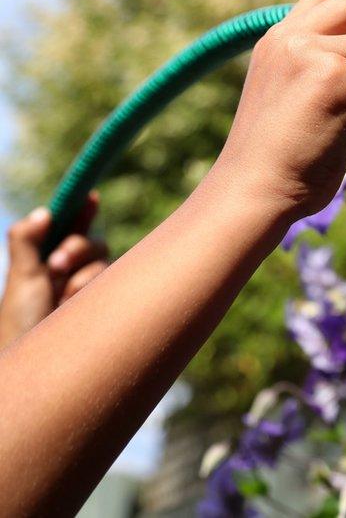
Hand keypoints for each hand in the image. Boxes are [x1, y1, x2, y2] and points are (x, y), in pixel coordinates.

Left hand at [0, 193, 108, 345]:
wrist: (36, 364)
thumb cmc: (20, 323)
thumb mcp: (20, 277)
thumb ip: (27, 239)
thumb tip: (45, 211)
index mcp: (45, 262)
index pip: (69, 228)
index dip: (80, 211)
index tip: (89, 196)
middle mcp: (69, 274)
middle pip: (91, 241)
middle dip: (77, 247)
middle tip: (56, 266)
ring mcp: (87, 291)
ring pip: (102, 262)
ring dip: (81, 275)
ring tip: (61, 298)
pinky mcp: (102, 306)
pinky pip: (110, 283)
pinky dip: (90, 288)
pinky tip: (74, 305)